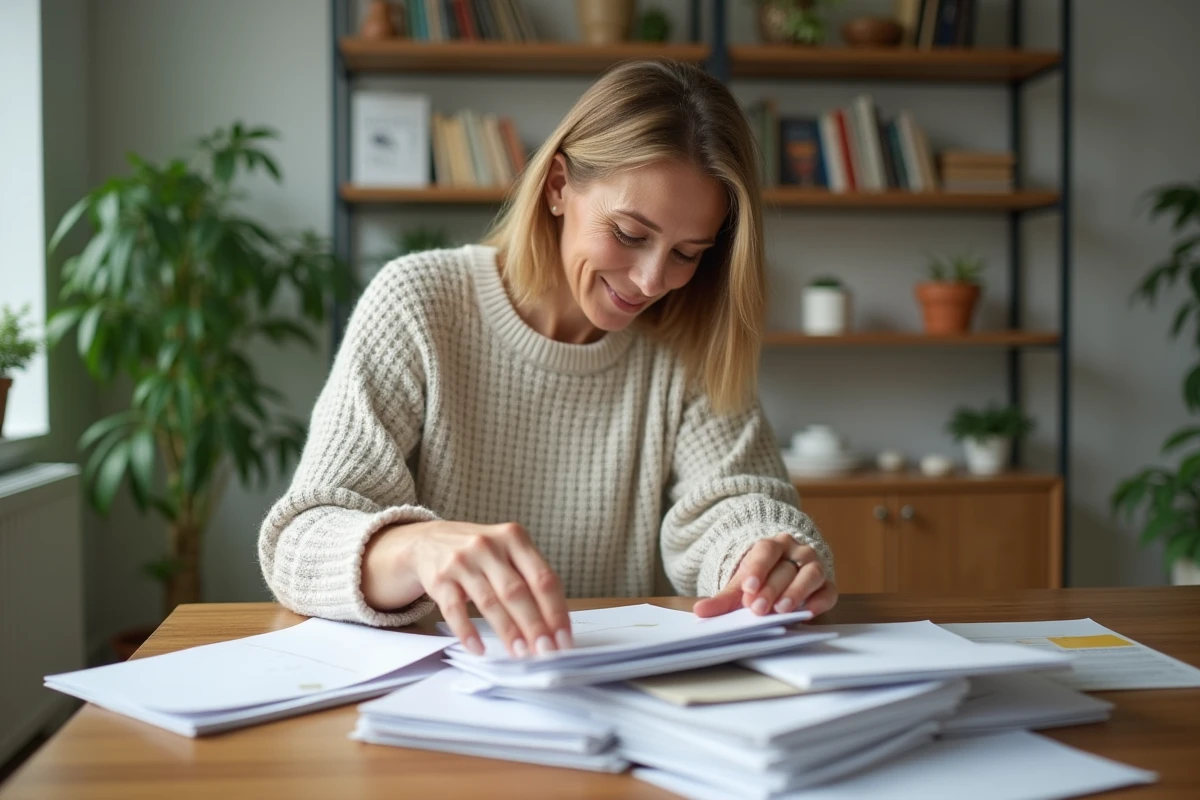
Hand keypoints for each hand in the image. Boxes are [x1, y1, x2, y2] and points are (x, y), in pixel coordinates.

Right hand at [363, 520, 571, 657]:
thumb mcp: (507, 552)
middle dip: (535, 626)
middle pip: (517, 591)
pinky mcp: (439, 578)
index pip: (543, 578)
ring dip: (507, 631)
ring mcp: (462, 561)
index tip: (564, 639)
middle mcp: (488, 546)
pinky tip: (479, 649)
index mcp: (514, 537)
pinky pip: (454, 610)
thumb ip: (530, 579)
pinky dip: (467, 632)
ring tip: (521, 654)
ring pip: (489, 602)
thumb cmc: (479, 554)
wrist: (427, 542)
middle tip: (546, 652)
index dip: (556, 612)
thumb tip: (554, 627)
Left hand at [692, 534, 836, 618]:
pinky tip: (807, 612)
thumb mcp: (742, 585)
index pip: (765, 551)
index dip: (757, 568)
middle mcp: (796, 551)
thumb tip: (701, 611)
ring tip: (782, 610)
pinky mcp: (827, 585)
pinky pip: (827, 591)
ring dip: (797, 591)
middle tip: (757, 609)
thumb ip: (723, 599)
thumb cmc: (762, 578)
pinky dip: (819, 601)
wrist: (785, 572)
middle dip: (771, 589)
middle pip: (785, 568)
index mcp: (772, 545)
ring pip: (810, 574)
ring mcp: (814, 566)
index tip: (748, 588)